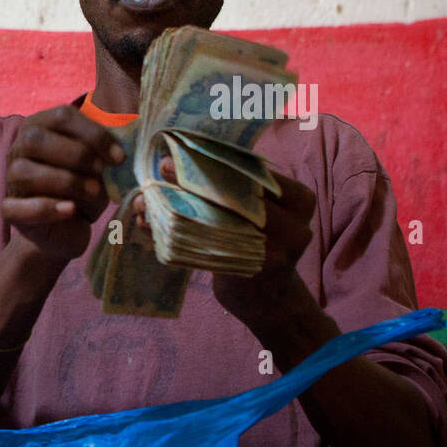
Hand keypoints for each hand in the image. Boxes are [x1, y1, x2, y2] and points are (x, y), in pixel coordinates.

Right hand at [1, 105, 124, 262]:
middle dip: (77, 155)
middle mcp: (19, 149)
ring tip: (93, 193)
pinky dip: (46, 208)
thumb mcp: (99, 164)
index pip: (62, 116)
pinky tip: (70, 210)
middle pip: (35, 139)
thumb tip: (127, 129)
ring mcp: (10, 180)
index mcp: (41, 127)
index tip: (119, 157)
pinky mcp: (9, 210)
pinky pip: (17, 207)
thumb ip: (105, 146)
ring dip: (66, 181)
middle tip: (102, 172)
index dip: (93, 133)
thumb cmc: (83, 189)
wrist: (67, 229)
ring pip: (24, 172)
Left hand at [133, 159, 315, 315]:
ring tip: (146, 199)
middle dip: (195, 180)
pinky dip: (170, 235)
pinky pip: (201, 247)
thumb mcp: (262, 212)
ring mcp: (273, 252)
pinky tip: (148, 225)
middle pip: (237, 195)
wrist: (268, 298)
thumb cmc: (258, 242)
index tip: (185, 149)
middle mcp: (294, 226)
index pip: (255, 173)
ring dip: (175, 208)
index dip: (218, 160)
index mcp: (300, 200)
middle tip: (164, 167)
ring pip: (216, 221)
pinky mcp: (246, 270)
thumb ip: (240, 187)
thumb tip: (188, 155)